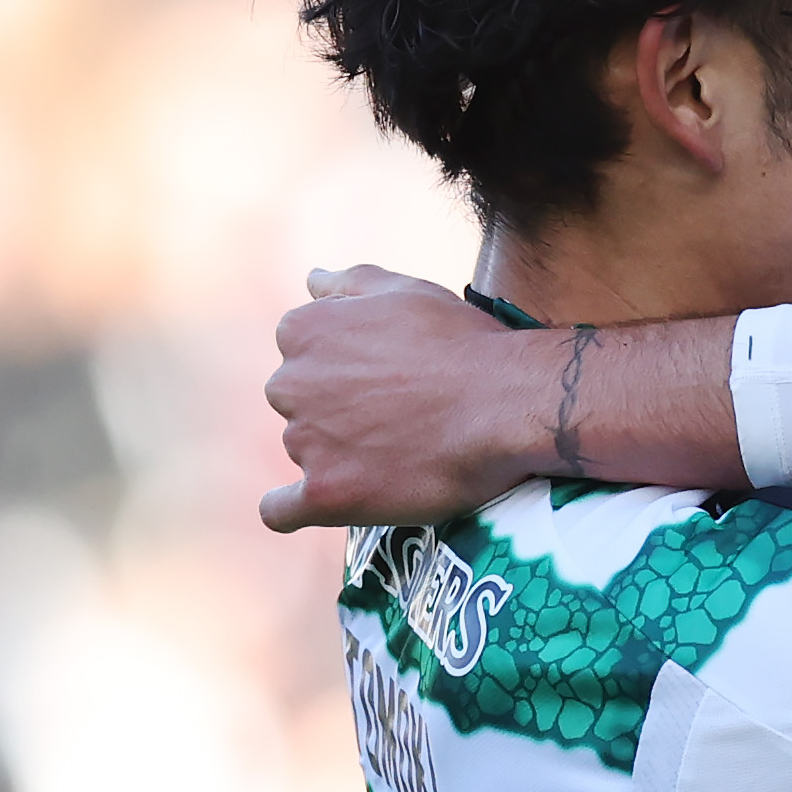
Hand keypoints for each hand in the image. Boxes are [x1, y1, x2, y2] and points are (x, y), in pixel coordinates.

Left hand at [260, 266, 548, 532]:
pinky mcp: (327, 493)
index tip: (387, 383)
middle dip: (338, 412)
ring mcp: (305, 441)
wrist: (508, 404)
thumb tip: (312, 280)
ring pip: (306, 453)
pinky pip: (282, 511)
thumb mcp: (408, 290)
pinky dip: (292, 508)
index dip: (345, 371)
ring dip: (342, 455)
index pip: (302, 356)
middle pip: (299, 405)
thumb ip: (349, 283)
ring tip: (404, 454)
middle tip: (400, 419)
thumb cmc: (465, 343)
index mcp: (302, 331)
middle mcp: (289, 384)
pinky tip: (322, 501)